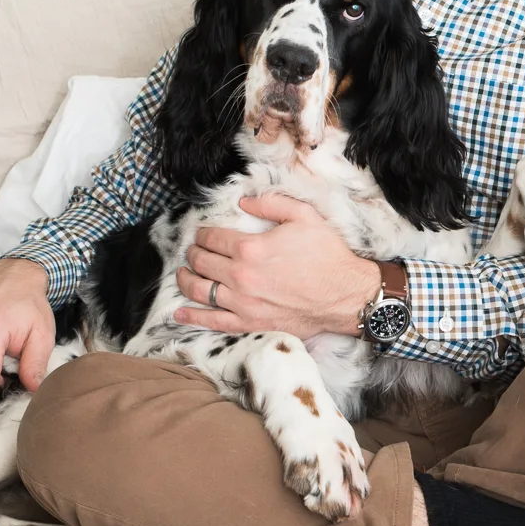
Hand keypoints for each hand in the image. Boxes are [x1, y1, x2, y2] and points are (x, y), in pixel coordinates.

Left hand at [173, 191, 375, 338]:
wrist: (345, 295)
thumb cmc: (328, 255)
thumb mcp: (304, 216)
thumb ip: (271, 203)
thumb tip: (243, 202)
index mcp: (251, 248)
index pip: (213, 238)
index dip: (203, 233)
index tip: (203, 233)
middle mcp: (241, 276)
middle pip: (202, 262)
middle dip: (193, 253)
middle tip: (193, 251)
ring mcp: (243, 302)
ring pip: (200, 290)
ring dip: (186, 280)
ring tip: (183, 274)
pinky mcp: (249, 323)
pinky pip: (212, 321)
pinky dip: (192, 317)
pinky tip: (179, 313)